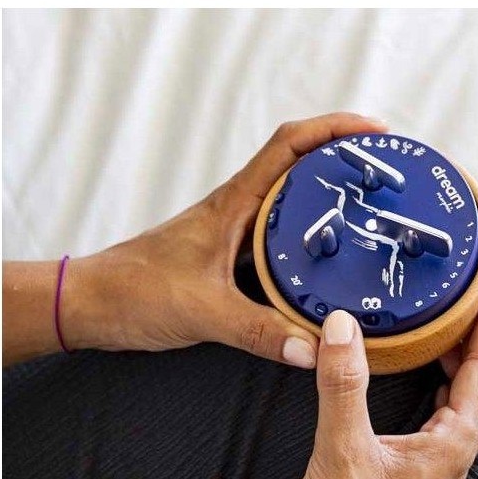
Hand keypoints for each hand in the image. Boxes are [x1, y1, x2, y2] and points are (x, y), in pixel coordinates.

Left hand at [62, 112, 387, 366]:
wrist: (93, 304)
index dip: (334, 129)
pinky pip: (278, 239)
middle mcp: (237, 210)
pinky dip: (306, 241)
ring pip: (290, 203)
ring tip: (369, 214)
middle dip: (344, 161)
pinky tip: (326, 265)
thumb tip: (314, 349)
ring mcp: (234, 232)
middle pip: (299, 166)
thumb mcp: (203, 312)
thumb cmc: (134, 292)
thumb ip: (259, 332)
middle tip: (385, 177)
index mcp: (233, 204)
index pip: (290, 145)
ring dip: (327, 199)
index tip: (374, 132)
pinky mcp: (229, 257)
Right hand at [258, 275, 477, 478]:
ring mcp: (436, 472)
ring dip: (462, 367)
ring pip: (464, 407)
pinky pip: (443, 424)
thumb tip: (345, 327)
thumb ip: (343, 386)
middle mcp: (452, 458)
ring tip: (448, 334)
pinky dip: (441, 393)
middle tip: (472, 300)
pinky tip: (422, 389)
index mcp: (450, 446)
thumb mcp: (342, 451)